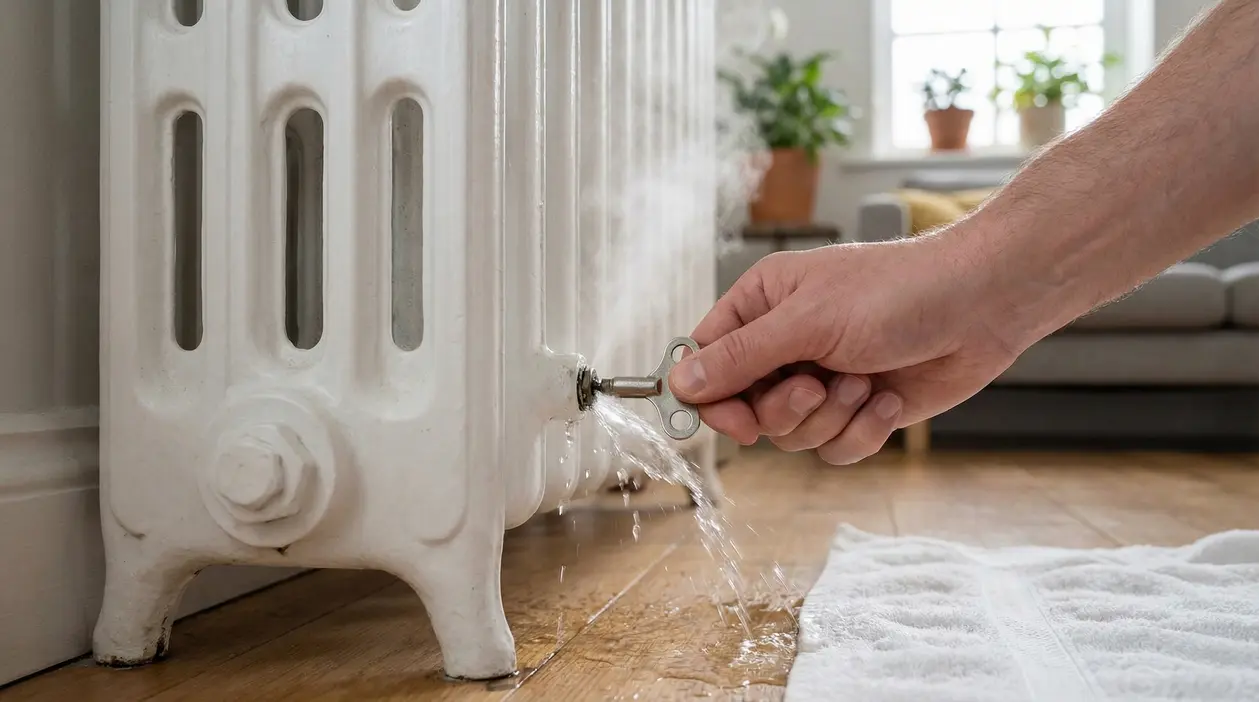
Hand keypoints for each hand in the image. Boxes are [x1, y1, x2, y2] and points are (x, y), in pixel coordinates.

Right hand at [668, 231, 1026, 464]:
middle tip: (813, 389)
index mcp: (762, 306)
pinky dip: (861, 432)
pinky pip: (833, 449)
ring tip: (864, 383)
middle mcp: (785, 344)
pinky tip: (887, 399)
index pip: (707, 359)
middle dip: (784, 409)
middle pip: (746, 408)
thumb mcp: (808, 321)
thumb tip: (681, 382)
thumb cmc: (897, 293)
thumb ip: (741, 357)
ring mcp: (822, 380)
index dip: (711, 396)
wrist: (981, 307)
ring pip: (791, 436)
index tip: (731, 419)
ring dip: (830, 418)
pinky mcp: (857, 410)